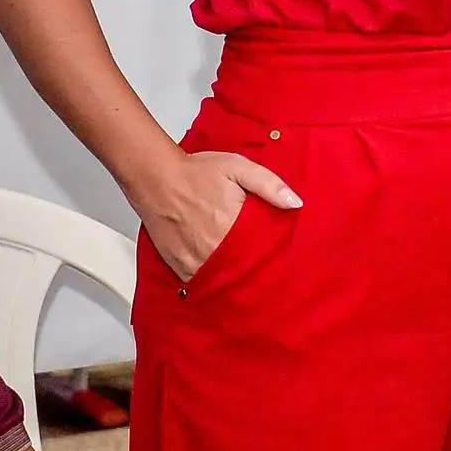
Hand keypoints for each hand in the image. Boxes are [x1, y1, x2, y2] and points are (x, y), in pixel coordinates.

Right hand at [133, 145, 297, 284]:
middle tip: (262, 269)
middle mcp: (213, 248)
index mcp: (232, 227)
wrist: (155, 177)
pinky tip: (217, 273)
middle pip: (242, 270)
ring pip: (221, 280)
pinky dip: (209, 280)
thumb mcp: (239, 168)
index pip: (261, 255)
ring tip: (241, 274)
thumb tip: (294, 202)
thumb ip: (269, 185)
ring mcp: (194, 260)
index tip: (279, 261)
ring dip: (232, 278)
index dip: (271, 259)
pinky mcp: (178, 265)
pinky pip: (199, 282)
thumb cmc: (195, 172)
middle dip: (253, 270)